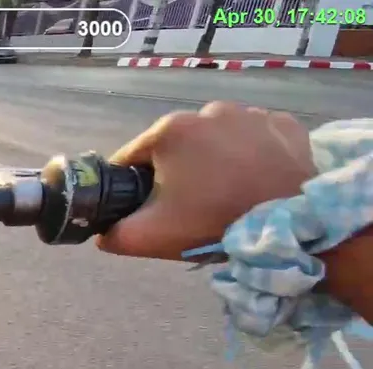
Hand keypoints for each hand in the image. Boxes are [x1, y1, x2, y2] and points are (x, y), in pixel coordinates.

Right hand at [98, 102, 316, 260]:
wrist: (287, 227)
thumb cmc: (212, 224)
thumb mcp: (148, 237)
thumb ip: (112, 234)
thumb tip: (102, 232)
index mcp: (170, 131)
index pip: (133, 156)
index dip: (132, 183)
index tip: (146, 205)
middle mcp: (209, 111)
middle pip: (177, 144)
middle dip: (176, 169)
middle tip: (190, 203)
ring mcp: (251, 114)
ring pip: (217, 138)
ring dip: (214, 158)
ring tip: (225, 189)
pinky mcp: (285, 124)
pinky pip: (256, 136)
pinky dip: (251, 153)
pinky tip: (254, 177)